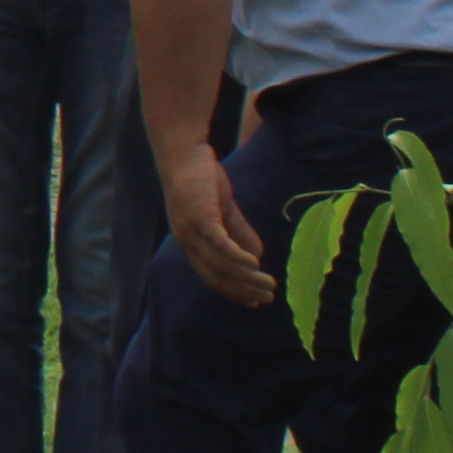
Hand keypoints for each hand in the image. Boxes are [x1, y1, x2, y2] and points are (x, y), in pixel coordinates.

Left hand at [165, 142, 273, 309]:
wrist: (184, 151)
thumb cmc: (202, 178)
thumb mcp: (223, 209)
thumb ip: (238, 231)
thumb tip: (257, 256)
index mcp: (190, 242)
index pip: (211, 277)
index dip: (233, 292)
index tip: (255, 302)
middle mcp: (187, 242)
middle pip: (215, 277)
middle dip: (243, 291)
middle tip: (268, 297)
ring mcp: (191, 231)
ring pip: (219, 265)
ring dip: (246, 278)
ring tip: (268, 284)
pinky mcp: (200, 217)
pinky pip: (220, 245)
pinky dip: (237, 258)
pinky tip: (255, 264)